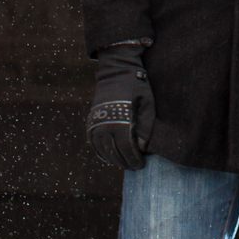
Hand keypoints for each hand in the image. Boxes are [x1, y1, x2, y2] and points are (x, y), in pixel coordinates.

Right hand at [87, 42, 154, 168]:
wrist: (116, 71)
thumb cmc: (137, 88)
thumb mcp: (147, 106)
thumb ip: (145, 128)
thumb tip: (141, 148)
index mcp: (121, 122)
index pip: (127, 149)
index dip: (134, 159)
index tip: (140, 165)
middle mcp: (105, 125)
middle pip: (114, 152)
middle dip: (125, 162)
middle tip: (134, 167)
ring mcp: (96, 123)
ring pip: (102, 149)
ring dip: (113, 159)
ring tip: (123, 163)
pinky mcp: (91, 120)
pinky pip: (93, 141)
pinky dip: (100, 151)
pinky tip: (108, 156)